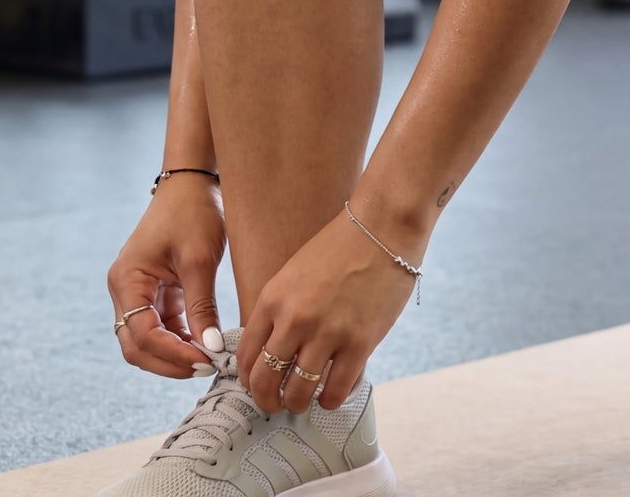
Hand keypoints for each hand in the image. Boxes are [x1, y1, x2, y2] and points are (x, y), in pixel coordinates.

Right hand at [107, 177, 226, 378]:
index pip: (142, 333)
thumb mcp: (199, 259)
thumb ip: (202, 306)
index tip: (204, 361)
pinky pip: (161, 325)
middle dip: (168, 361)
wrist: (193, 182)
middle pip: (136, 345)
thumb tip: (211, 348)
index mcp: (126, 280)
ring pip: (148, 340)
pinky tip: (205, 344)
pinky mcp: (154, 291)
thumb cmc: (193, 212)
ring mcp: (137, 292)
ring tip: (210, 359)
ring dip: (175, 353)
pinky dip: (180, 338)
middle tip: (206, 367)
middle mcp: (124, 290)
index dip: (171, 354)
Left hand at [236, 204, 419, 413]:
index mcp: (273, 298)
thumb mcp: (295, 272)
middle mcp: (294, 319)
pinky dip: (329, 400)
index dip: (248, 378)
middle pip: (265, 380)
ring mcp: (327, 333)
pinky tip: (330, 395)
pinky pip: (335, 390)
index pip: (245, 355)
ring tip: (304, 400)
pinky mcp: (359, 342)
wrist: (383, 226)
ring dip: (297, 403)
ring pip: (298, 393)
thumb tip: (273, 347)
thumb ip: (281, 307)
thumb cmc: (342, 245)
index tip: (257, 384)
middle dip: (266, 400)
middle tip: (275, 403)